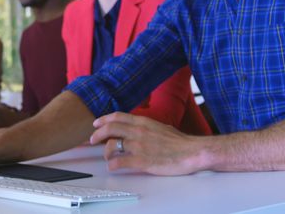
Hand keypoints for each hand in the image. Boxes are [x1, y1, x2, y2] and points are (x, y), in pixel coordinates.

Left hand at [90, 112, 206, 175]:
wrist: (191, 152)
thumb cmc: (179, 142)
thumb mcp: (160, 127)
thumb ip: (146, 126)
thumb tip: (137, 127)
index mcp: (143, 122)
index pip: (117, 116)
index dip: (104, 119)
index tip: (96, 124)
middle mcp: (138, 132)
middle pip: (109, 129)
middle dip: (97, 135)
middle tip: (92, 140)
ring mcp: (139, 146)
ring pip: (112, 146)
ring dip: (105, 153)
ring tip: (107, 157)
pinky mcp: (142, 161)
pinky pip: (120, 163)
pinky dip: (113, 166)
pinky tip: (113, 167)